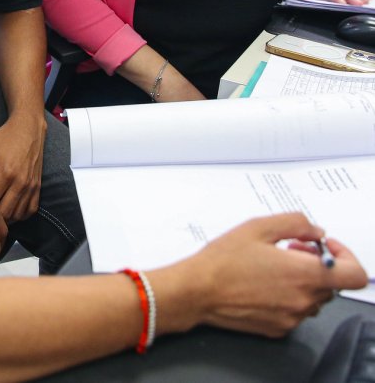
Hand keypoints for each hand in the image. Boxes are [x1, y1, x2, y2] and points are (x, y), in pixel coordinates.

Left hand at [0, 114, 46, 222]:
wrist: (28, 128)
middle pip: (5, 213)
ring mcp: (31, 185)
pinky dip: (21, 215)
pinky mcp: (38, 186)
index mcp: (6, 173)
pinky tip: (11, 211)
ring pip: (18, 215)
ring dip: (6, 219)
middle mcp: (20, 182)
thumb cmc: (4, 136)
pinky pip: (31, 210)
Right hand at [172, 214, 366, 337]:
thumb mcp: (258, 227)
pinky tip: (265, 281)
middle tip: (292, 248)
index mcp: (304, 275)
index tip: (325, 245)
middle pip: (332, 284)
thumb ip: (295, 223)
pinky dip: (289, 294)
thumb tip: (315, 229)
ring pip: (315, 297)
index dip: (345, 255)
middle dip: (317, 262)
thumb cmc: (223, 260)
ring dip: (304, 278)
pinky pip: (297, 310)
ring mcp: (292, 318)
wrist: (198, 291)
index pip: (354, 275)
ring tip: (275, 263)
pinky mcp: (279, 328)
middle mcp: (303, 301)